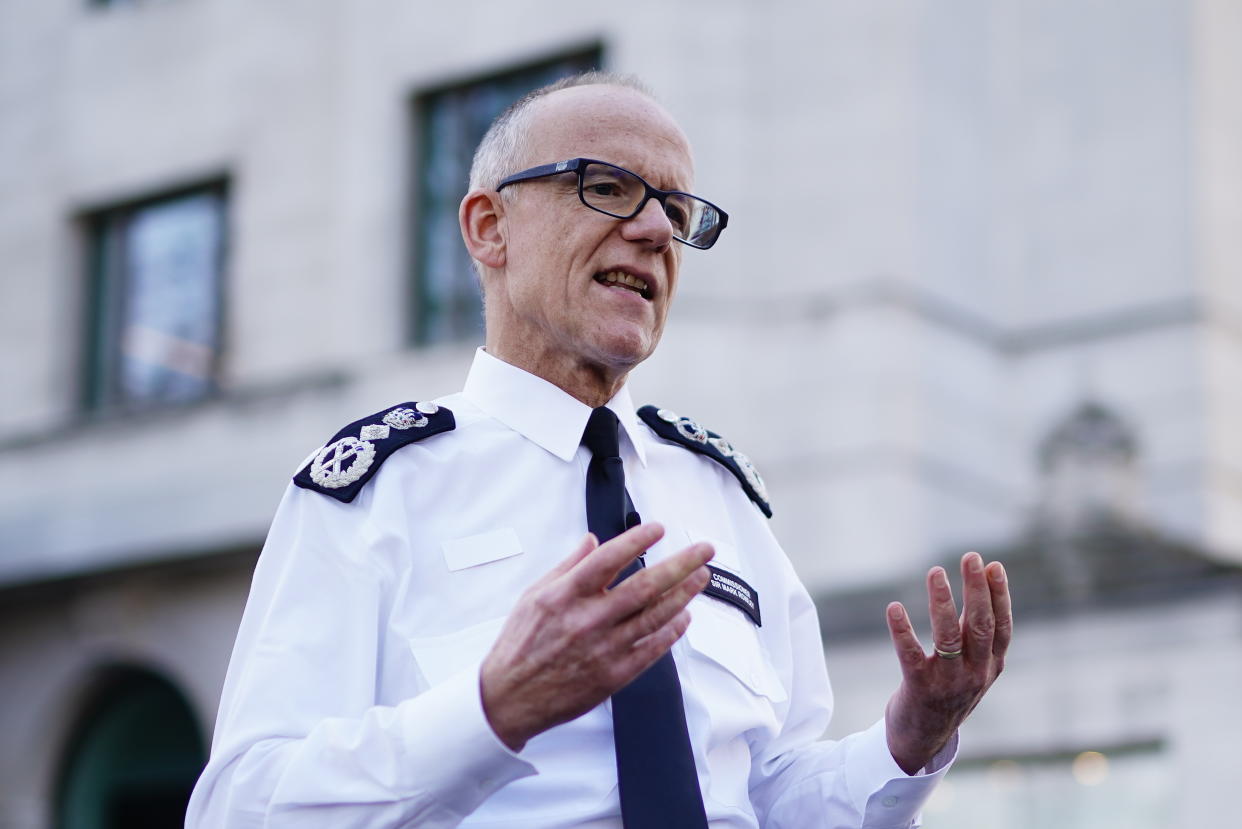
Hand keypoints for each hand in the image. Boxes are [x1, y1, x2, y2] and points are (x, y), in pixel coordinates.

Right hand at [479, 522, 713, 751]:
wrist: (509, 698)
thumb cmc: (520, 644)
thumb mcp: (533, 596)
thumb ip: (567, 567)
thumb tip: (593, 540)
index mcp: (564, 596)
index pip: (608, 560)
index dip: (636, 541)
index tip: (660, 529)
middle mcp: (587, 620)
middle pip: (644, 586)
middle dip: (680, 564)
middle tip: (704, 550)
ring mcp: (603, 649)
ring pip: (654, 616)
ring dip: (683, 594)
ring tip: (701, 577)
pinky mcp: (613, 675)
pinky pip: (651, 649)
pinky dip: (671, 631)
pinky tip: (684, 616)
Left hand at [883, 551, 1011, 773]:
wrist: (923, 739)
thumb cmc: (947, 692)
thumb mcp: (971, 665)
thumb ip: (974, 631)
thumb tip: (979, 584)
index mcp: (991, 666)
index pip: (1001, 626)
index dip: (999, 596)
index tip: (993, 565)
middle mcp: (975, 673)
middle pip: (979, 625)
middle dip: (977, 589)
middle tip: (970, 557)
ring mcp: (948, 682)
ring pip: (949, 636)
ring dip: (942, 601)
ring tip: (935, 572)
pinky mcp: (919, 688)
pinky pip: (910, 654)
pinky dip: (903, 630)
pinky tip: (894, 608)